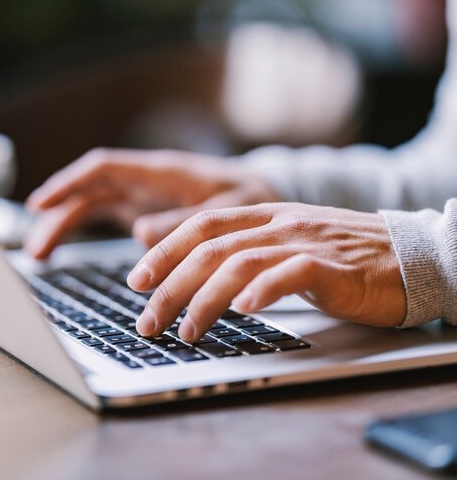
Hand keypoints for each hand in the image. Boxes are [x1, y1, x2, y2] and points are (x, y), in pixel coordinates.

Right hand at [25, 148, 278, 257]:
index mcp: (163, 171)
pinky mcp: (144, 210)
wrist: (263, 194)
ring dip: (63, 224)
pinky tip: (65, 247)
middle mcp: (145, 181)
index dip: (70, 181)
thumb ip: (185, 222)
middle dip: (58, 212)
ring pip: (91, 204)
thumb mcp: (228, 210)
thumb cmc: (249, 197)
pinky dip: (82, 228)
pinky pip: (105, 216)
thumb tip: (140, 233)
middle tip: (36, 248)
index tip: (41, 202)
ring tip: (41, 255)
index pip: (105, 167)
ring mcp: (142, 195)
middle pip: (90, 189)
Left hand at [128, 202, 406, 341]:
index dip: (163, 250)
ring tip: (186, 331)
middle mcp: (278, 223)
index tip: (137, 280)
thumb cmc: (342, 255)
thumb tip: (200, 277)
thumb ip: (247, 252)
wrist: (407, 253)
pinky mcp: (332, 266)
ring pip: (239, 263)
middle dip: (171, 285)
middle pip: (209, 248)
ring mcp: (304, 241)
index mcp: (264, 215)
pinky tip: (243, 311)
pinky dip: (262, 291)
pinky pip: (290, 273)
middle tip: (148, 320)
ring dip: (204, 299)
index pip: (200, 225)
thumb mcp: (287, 243)